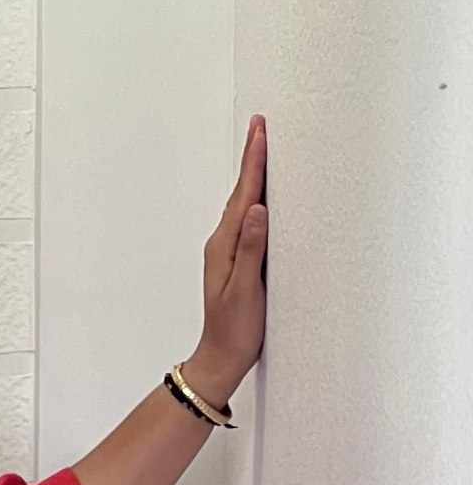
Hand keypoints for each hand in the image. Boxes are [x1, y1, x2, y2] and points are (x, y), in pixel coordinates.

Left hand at [187, 115, 267, 408]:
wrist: (221, 359)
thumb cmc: (234, 330)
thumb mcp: (244, 291)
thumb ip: (251, 249)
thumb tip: (257, 210)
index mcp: (224, 245)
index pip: (243, 195)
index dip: (254, 161)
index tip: (260, 131)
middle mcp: (223, 243)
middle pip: (242, 192)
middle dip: (253, 158)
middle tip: (261, 126)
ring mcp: (229, 251)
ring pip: (244, 204)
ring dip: (254, 176)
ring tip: (263, 148)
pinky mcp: (238, 261)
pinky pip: (248, 221)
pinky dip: (257, 200)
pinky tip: (264, 196)